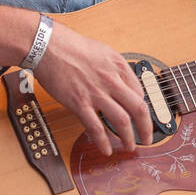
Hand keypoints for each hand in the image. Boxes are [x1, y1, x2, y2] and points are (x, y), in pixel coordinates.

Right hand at [33, 22, 152, 155]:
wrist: (47, 46)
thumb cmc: (70, 46)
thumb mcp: (102, 51)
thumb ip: (114, 68)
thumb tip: (121, 83)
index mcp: (118, 66)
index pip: (140, 92)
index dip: (142, 108)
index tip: (141, 116)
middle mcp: (111, 81)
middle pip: (139, 109)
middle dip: (146, 128)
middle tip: (147, 138)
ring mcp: (96, 93)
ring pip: (122, 121)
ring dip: (128, 138)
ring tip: (129, 146)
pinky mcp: (79, 103)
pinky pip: (96, 128)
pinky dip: (103, 142)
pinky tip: (106, 149)